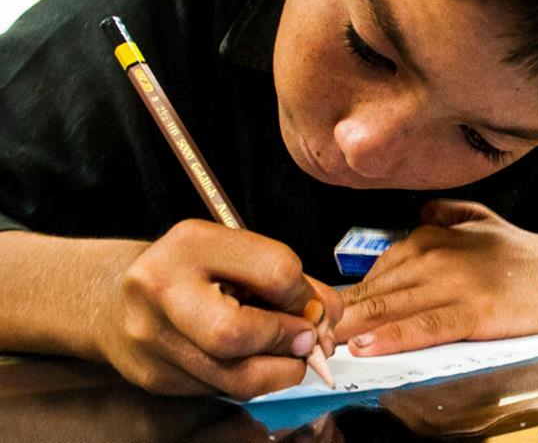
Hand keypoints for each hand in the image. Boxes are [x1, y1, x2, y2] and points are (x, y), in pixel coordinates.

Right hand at [94, 219, 342, 396]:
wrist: (114, 297)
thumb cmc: (193, 269)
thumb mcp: (236, 252)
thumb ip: (286, 278)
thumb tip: (327, 316)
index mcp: (192, 244)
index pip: (274, 271)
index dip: (305, 293)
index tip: (311, 303)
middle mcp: (163, 290)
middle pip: (237, 333)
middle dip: (287, 340)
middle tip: (307, 339)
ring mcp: (153, 339)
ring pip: (235, 377)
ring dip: (281, 371)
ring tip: (291, 355)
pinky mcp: (156, 378)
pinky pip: (222, 391)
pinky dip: (254, 379)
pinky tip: (257, 361)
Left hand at [335, 199, 537, 354]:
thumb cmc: (520, 252)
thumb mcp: (476, 218)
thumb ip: (442, 215)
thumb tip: (416, 217)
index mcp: (429, 237)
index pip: (374, 272)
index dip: (343, 298)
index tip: (315, 317)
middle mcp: (434, 256)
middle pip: (373, 291)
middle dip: (335, 316)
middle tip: (302, 334)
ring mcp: (453, 284)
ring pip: (391, 308)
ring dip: (352, 328)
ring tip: (320, 343)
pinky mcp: (473, 312)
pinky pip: (425, 326)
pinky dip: (393, 337)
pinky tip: (369, 346)